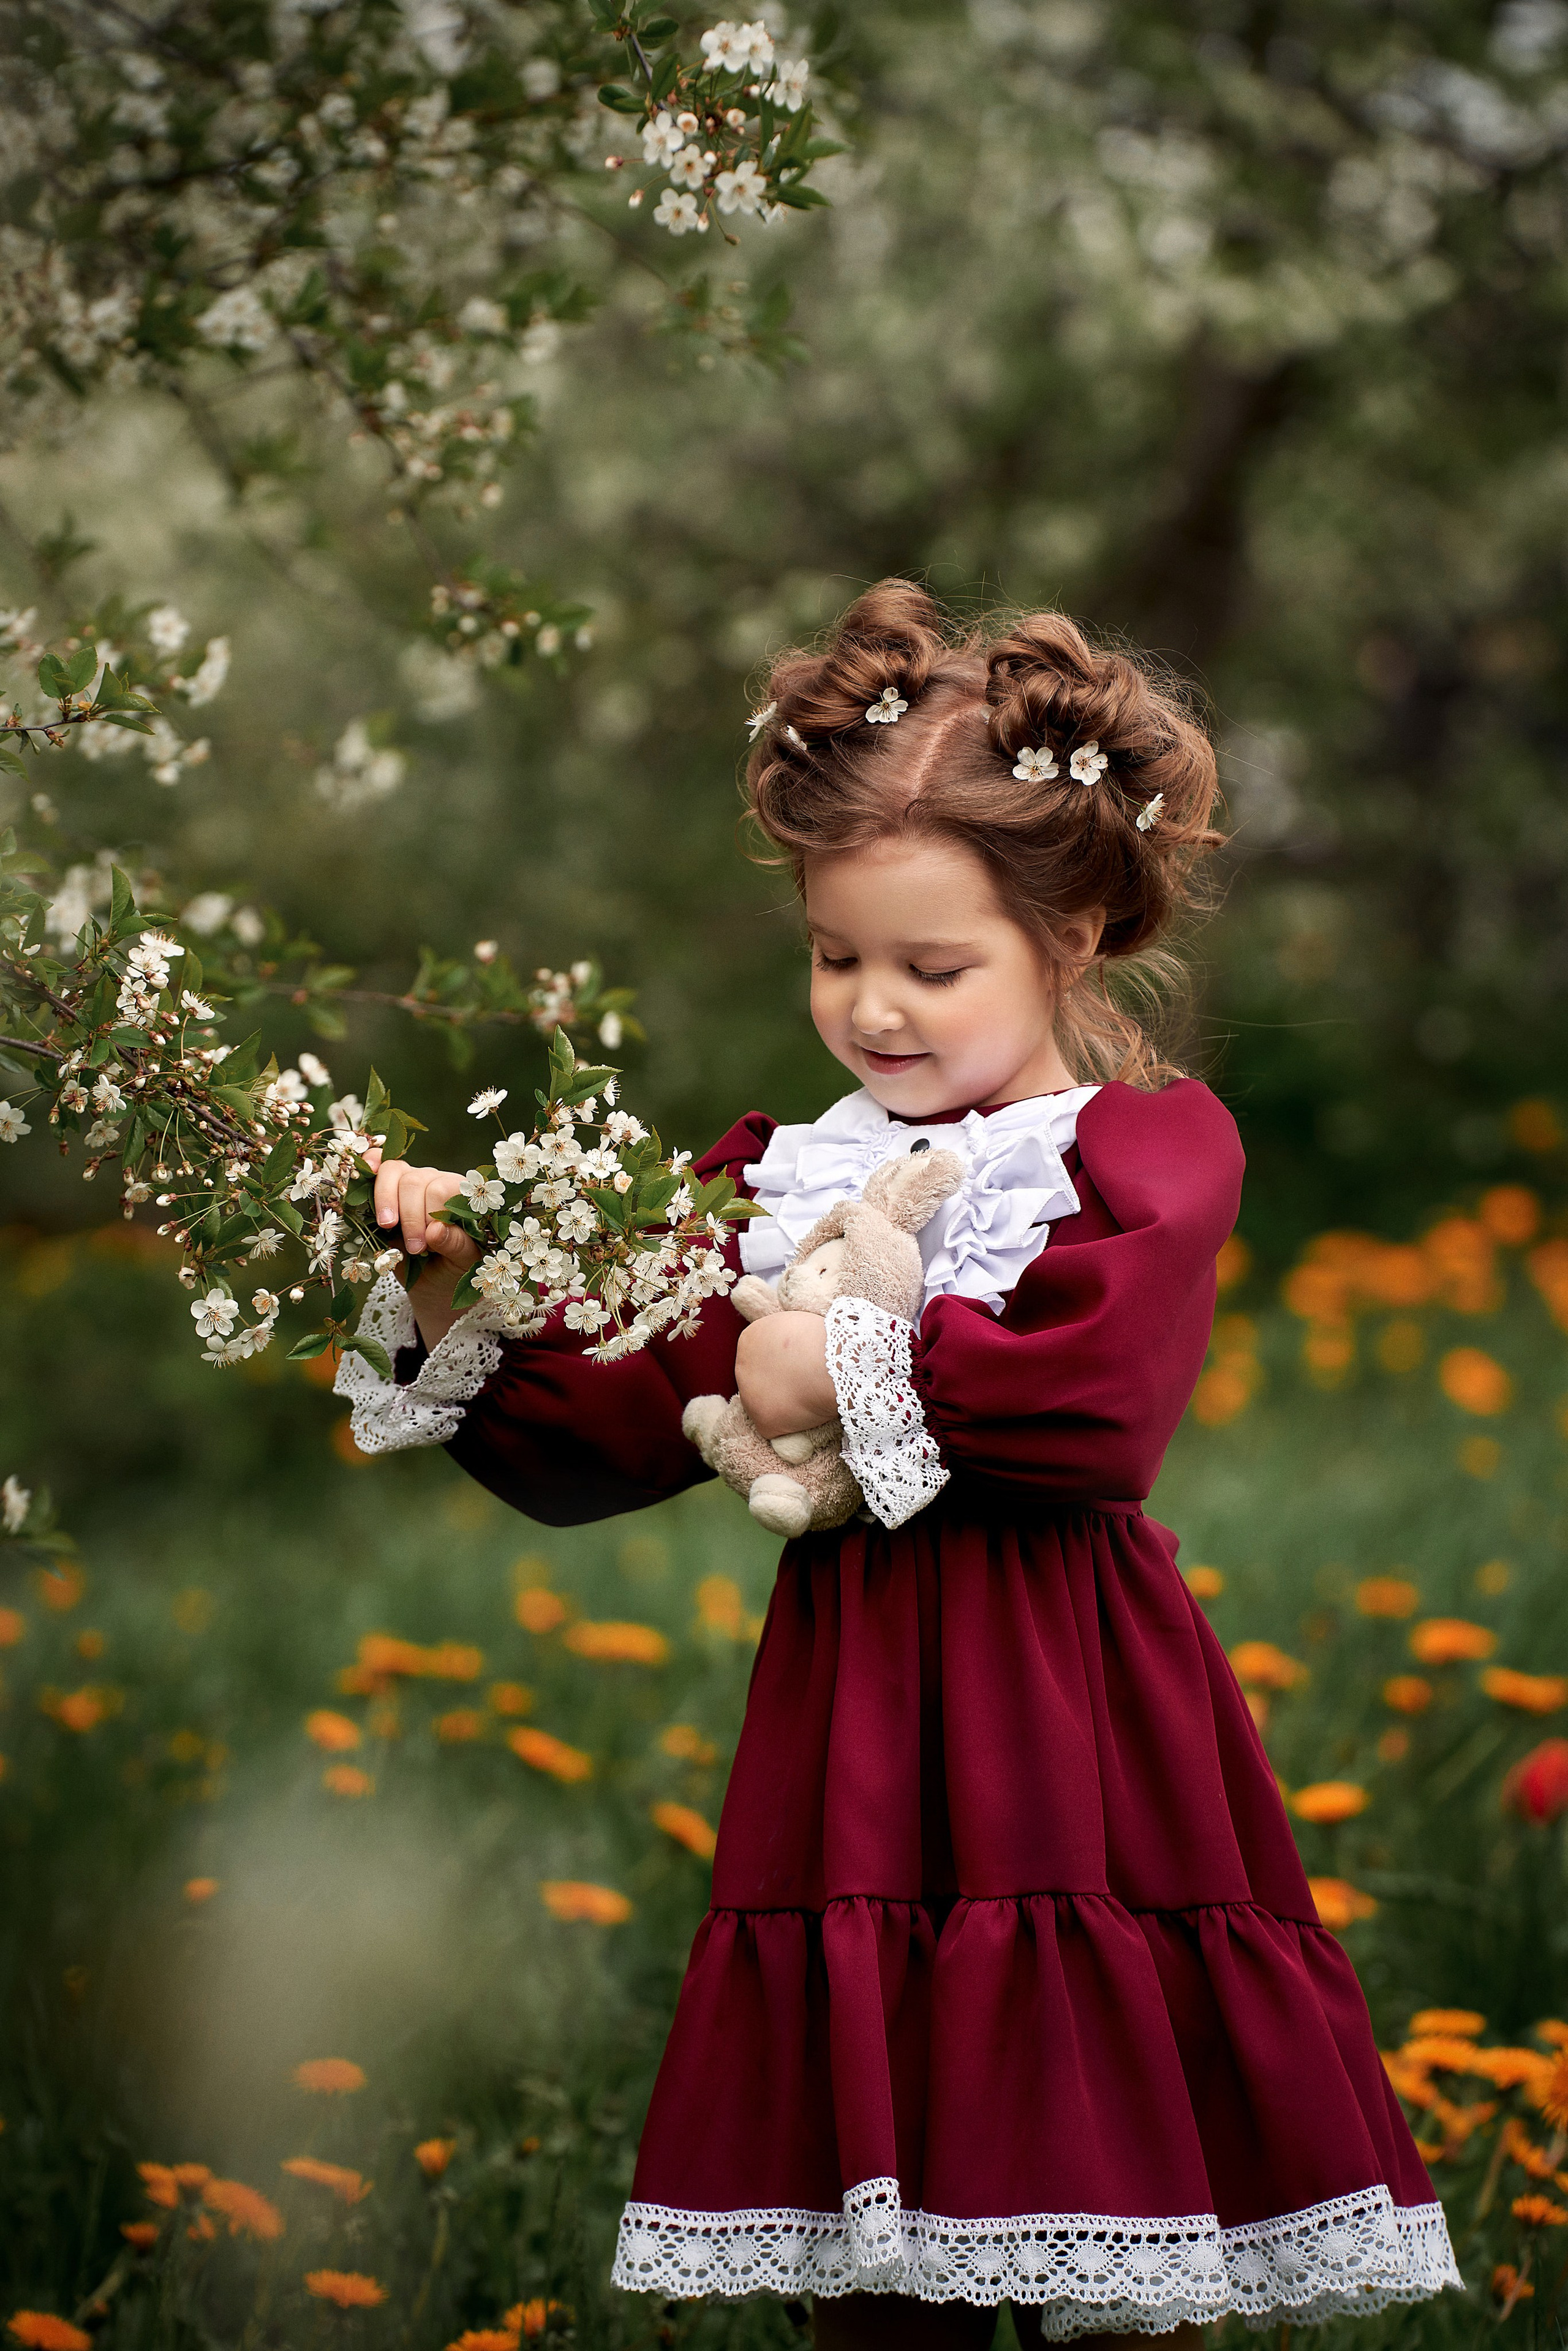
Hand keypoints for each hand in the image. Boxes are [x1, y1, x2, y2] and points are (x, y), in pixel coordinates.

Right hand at [364, 1149, 479, 1349]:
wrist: (435, 1283)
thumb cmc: (455, 1268)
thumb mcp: (464, 1262)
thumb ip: (457, 1245)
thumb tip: (436, 1230)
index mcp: (461, 1196)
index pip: (441, 1188)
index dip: (429, 1216)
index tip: (427, 1247)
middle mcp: (436, 1182)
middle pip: (415, 1181)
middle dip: (410, 1217)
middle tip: (415, 1248)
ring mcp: (411, 1183)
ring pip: (394, 1171)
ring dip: (386, 1200)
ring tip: (388, 1226)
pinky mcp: (388, 1190)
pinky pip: (378, 1166)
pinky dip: (370, 1164)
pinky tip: (368, 1172)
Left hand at [735, 1312, 835, 1439]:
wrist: (830, 1363)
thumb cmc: (823, 1340)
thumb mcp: (796, 1326)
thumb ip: (784, 1337)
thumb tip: (791, 1349)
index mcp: (750, 1339)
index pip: (761, 1356)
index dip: (782, 1363)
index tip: (800, 1365)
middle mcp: (742, 1367)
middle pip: (759, 1381)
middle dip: (779, 1385)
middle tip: (806, 1384)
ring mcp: (749, 1396)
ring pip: (766, 1406)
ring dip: (785, 1406)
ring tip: (811, 1399)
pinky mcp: (762, 1421)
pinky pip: (777, 1428)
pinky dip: (793, 1426)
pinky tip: (810, 1414)